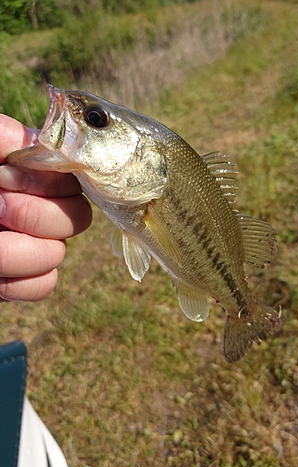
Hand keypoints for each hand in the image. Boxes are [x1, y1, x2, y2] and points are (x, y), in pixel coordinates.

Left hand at [0, 114, 91, 301]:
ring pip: (56, 254)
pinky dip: (19, 281)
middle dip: (36, 215)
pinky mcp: (16, 280)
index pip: (71, 180)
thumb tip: (38, 144)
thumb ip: (2, 135)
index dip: (49, 182)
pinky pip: (42, 285)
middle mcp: (31, 209)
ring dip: (20, 252)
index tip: (5, 177)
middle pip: (76, 218)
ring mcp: (26, 246)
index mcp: (23, 175)